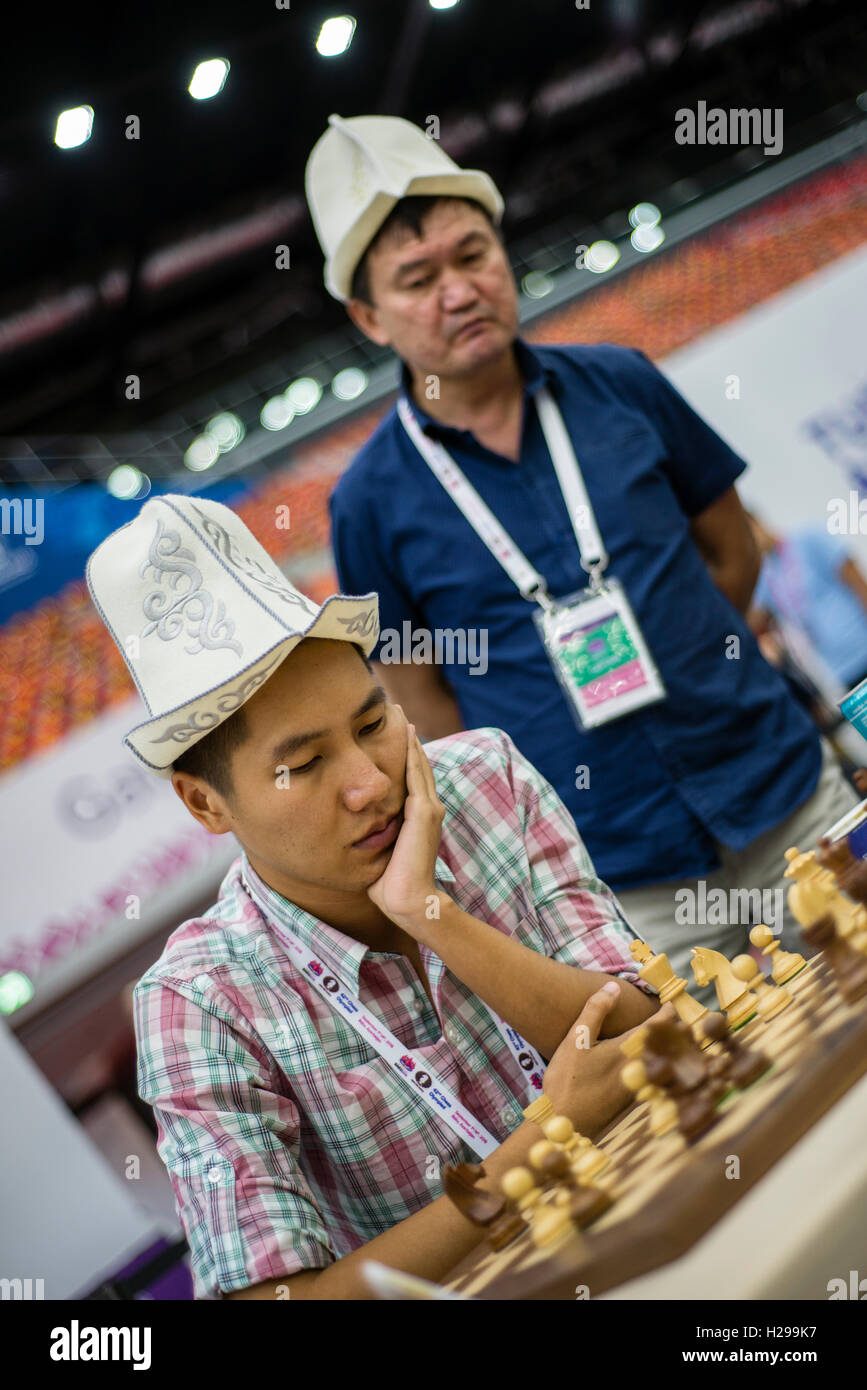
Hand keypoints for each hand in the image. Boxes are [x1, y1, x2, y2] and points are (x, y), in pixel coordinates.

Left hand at [366, 709, 446, 936]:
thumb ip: (372, 833)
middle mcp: (427, 807)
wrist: (408, 900)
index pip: (410, 777)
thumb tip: (347, 827)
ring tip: (400, 714)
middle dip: (407, 738)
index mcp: (417, 816)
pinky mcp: (424, 813)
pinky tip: (406, 735)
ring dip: (410, 739)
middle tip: (396, 710)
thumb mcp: (379, 850)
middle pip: (417, 764)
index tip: (389, 732)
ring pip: (419, 765)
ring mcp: (428, 809)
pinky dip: (412, 754)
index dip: (402, 754)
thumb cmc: (389, 883)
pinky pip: (416, 776)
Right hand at [542, 982, 674, 1135]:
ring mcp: (642, 1087)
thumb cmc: (567, 1079)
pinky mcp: (639, 1101)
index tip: (670, 1003)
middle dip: (677, 1031)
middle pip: (671, 1045)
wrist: (565, 1123)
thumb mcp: (575, 1039)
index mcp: (629, 1049)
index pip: (660, 1025)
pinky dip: (663, 1066)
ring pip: (668, 1063)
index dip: (668, 1011)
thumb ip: (595, 1010)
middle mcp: (642, 1068)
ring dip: (672, 1050)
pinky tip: (654, 1064)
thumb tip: (614, 986)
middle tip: (676, 1020)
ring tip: (670, 1039)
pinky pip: (660, 1078)